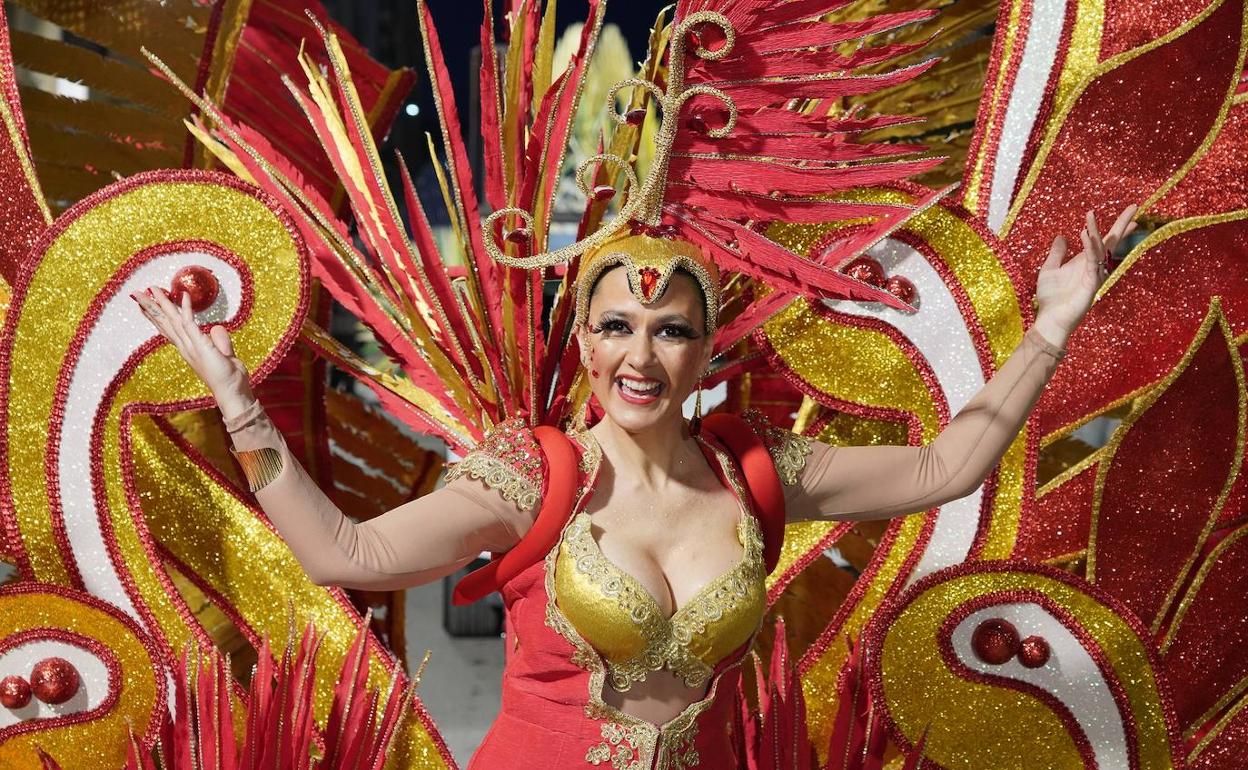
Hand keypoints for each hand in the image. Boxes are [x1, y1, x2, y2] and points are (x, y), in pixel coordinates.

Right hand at [132, 287, 254, 415]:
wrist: (232, 392)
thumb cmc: (229, 377)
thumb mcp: (224, 355)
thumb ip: (220, 341)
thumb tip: (217, 328)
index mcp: (188, 348)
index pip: (169, 328)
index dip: (157, 316)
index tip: (146, 304)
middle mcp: (185, 346)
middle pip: (164, 322)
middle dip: (150, 307)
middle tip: (137, 293)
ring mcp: (191, 345)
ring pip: (172, 320)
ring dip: (162, 303)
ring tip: (152, 288)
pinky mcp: (200, 344)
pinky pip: (190, 323)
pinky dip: (187, 308)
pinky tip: (183, 295)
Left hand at [1033, 205, 1137, 345]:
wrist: (1050, 318)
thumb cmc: (1051, 297)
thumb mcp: (1050, 269)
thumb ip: (1057, 253)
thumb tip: (1062, 237)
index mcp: (1085, 262)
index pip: (1104, 241)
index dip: (1117, 228)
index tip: (1131, 215)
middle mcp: (1093, 266)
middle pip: (1111, 242)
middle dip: (1122, 224)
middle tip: (1134, 207)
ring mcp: (1094, 274)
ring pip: (1099, 248)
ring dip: (1095, 230)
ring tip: (1089, 215)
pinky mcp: (1091, 283)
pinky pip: (1092, 261)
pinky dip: (1089, 246)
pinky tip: (1084, 234)